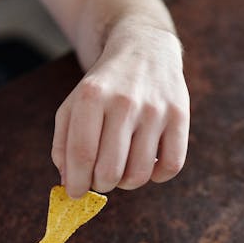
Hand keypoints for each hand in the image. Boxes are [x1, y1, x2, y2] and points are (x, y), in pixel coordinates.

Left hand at [52, 24, 189, 197]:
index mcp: (91, 96)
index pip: (82, 154)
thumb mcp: (73, 106)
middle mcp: (125, 101)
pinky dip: (157, 176)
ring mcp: (156, 109)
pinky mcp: (180, 115)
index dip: (76, 183)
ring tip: (121, 169)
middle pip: (110, 170)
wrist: (144, 49)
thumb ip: (63, 144)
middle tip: (99, 179)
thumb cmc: (102, 88)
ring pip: (139, 174)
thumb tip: (69, 184)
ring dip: (126, 182)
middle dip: (100, 185)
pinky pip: (171, 166)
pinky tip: (147, 164)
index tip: (75, 193)